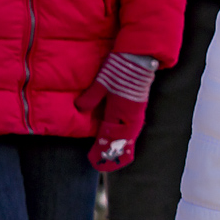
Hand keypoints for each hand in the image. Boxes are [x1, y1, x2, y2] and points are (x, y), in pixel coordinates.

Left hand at [77, 53, 156, 172]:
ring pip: (129, 137)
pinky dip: (126, 137)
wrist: (140, 56)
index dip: (101, 151)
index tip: (93, 161)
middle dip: (113, 154)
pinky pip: (133, 129)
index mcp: (120, 112)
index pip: (110, 139)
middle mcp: (130, 116)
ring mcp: (137, 112)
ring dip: (121, 147)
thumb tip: (79, 108)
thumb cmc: (121, 68)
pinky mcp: (139, 107)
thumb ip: (91, 97)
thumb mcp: (102, 82)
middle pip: (122, 142)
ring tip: (113, 155)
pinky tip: (122, 138)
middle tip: (102, 162)